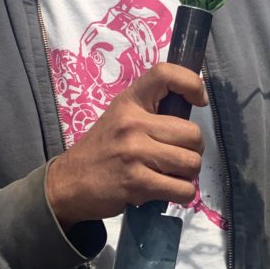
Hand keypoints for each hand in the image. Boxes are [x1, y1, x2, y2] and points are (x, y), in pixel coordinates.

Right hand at [45, 62, 207, 229]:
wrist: (70, 182)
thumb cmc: (101, 149)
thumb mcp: (119, 118)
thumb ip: (150, 112)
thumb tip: (190, 109)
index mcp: (129, 102)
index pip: (164, 74)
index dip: (191, 82)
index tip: (199, 100)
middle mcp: (132, 123)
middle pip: (193, 134)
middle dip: (192, 150)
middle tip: (175, 156)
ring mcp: (134, 153)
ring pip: (191, 163)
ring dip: (186, 174)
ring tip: (167, 173)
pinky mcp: (137, 182)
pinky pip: (183, 190)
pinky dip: (181, 194)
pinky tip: (164, 190)